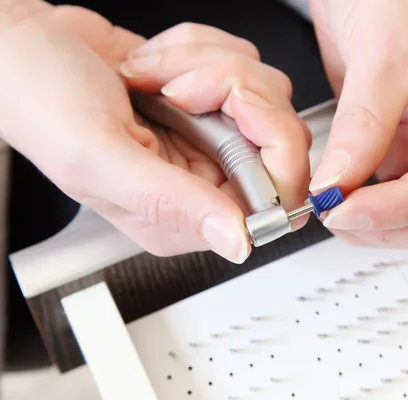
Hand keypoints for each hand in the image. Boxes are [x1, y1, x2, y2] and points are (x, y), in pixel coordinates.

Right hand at [0, 6, 308, 261]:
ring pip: (266, 92)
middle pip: (281, 137)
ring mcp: (211, 135)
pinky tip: (154, 65)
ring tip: (152, 78)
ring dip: (207, 66)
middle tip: (179, 90)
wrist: (24, 47)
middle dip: (234, 92)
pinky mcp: (210, 98)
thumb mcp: (99, 158)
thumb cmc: (43, 102)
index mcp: (184, 214)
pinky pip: (243, 61)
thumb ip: (172, 202)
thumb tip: (238, 243)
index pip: (276, 199)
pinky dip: (199, 48)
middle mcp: (205, 179)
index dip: (272, 153)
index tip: (231, 116)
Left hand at [308, 0, 407, 248]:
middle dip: (400, 226)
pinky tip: (346, 199)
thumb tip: (339, 182)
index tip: (350, 211)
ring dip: (387, 227)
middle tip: (341, 218)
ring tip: (337, 211)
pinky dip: (375, 210)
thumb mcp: (384, 47)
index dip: (407, 205)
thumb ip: (363, 122)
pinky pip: (405, 198)